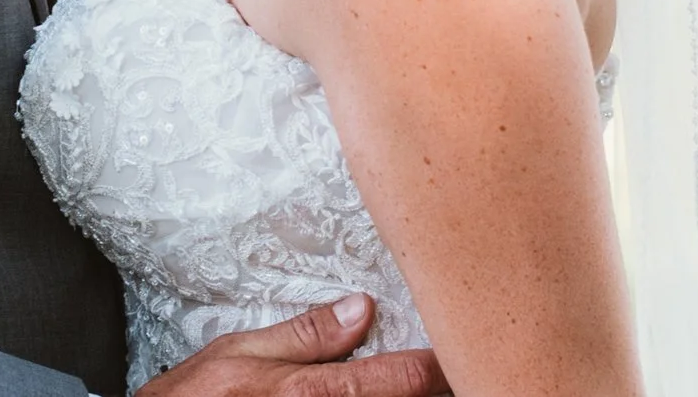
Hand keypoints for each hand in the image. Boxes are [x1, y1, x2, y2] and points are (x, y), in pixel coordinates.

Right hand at [134, 295, 449, 396]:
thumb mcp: (238, 354)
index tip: (460, 350)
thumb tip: (362, 309)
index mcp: (311, 395)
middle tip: (450, 370)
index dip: (440, 366)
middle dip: (432, 390)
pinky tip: (392, 393)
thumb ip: (304, 335)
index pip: (402, 380)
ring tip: (426, 384)